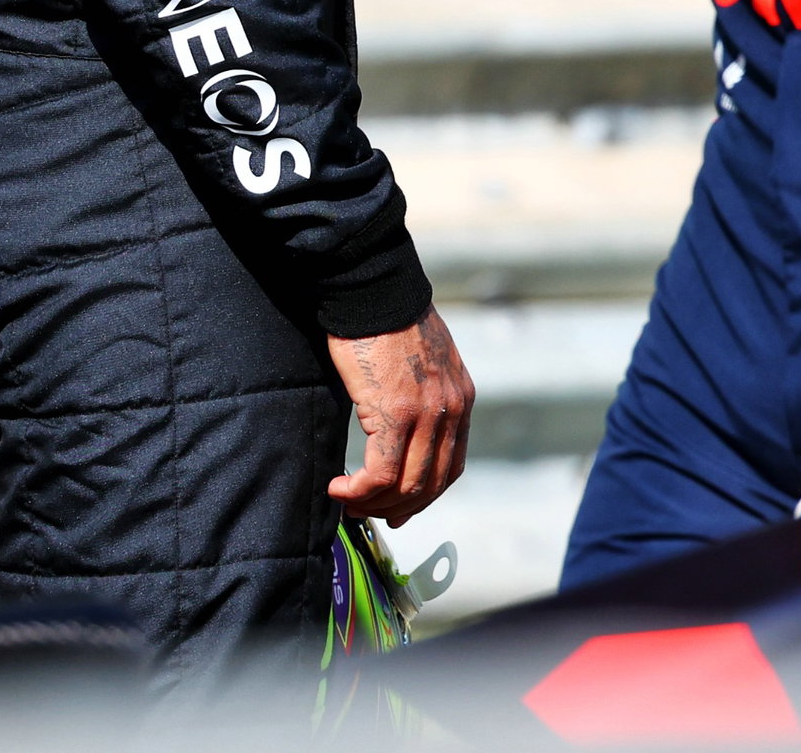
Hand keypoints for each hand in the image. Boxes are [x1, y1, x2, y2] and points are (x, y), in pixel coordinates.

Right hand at [326, 305, 474, 524]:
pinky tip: (340, 488)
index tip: (398, 506)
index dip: (423, 494)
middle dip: (398, 507)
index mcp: (460, 396)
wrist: (372, 287)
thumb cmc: (386, 317)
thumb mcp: (423, 358)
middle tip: (370, 513)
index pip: (451, 466)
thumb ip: (424, 392)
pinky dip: (359, 491)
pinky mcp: (394, 412)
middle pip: (430, 483)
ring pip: (406, 485)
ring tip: (349, 503)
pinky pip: (380, 473)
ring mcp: (425, 413)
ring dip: (374, 503)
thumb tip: (404, 422)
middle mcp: (450, 408)